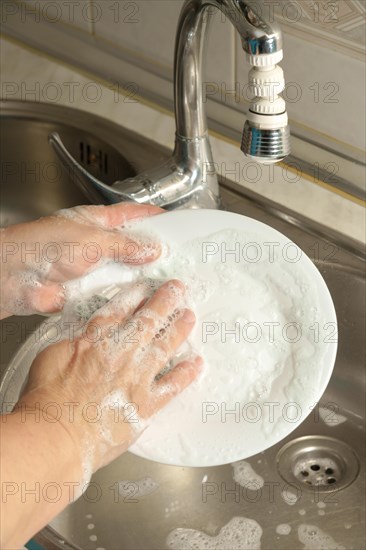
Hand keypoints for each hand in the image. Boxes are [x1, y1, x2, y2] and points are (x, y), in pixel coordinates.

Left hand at [0, 203, 162, 318]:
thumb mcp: (93, 239)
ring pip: (125, 272)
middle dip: (151, 252)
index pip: (132, 214)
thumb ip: (125, 245)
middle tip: (173, 258)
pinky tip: (138, 298)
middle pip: (132, 246)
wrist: (16, 277)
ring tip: (160, 279)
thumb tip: (151, 248)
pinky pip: (113, 294)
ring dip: (138, 277)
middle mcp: (96, 243)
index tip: (174, 222)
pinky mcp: (88, 291)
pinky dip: (125, 297)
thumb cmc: (42, 246)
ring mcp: (93, 268)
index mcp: (97, 221)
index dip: (154, 217)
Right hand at [16, 279, 201, 478]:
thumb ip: (73, 342)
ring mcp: (137, 378)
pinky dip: (187, 373)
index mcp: (96, 341)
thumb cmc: (47, 403)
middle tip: (177, 289)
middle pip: (148, 320)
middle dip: (165, 301)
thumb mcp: (51, 357)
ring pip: (165, 346)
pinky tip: (197, 363)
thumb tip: (84, 336)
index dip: (135, 296)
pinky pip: (173, 386)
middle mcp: (122, 354)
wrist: (56, 437)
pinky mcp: (146, 404)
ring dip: (180, 329)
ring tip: (190, 316)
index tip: (146, 287)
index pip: (120, 310)